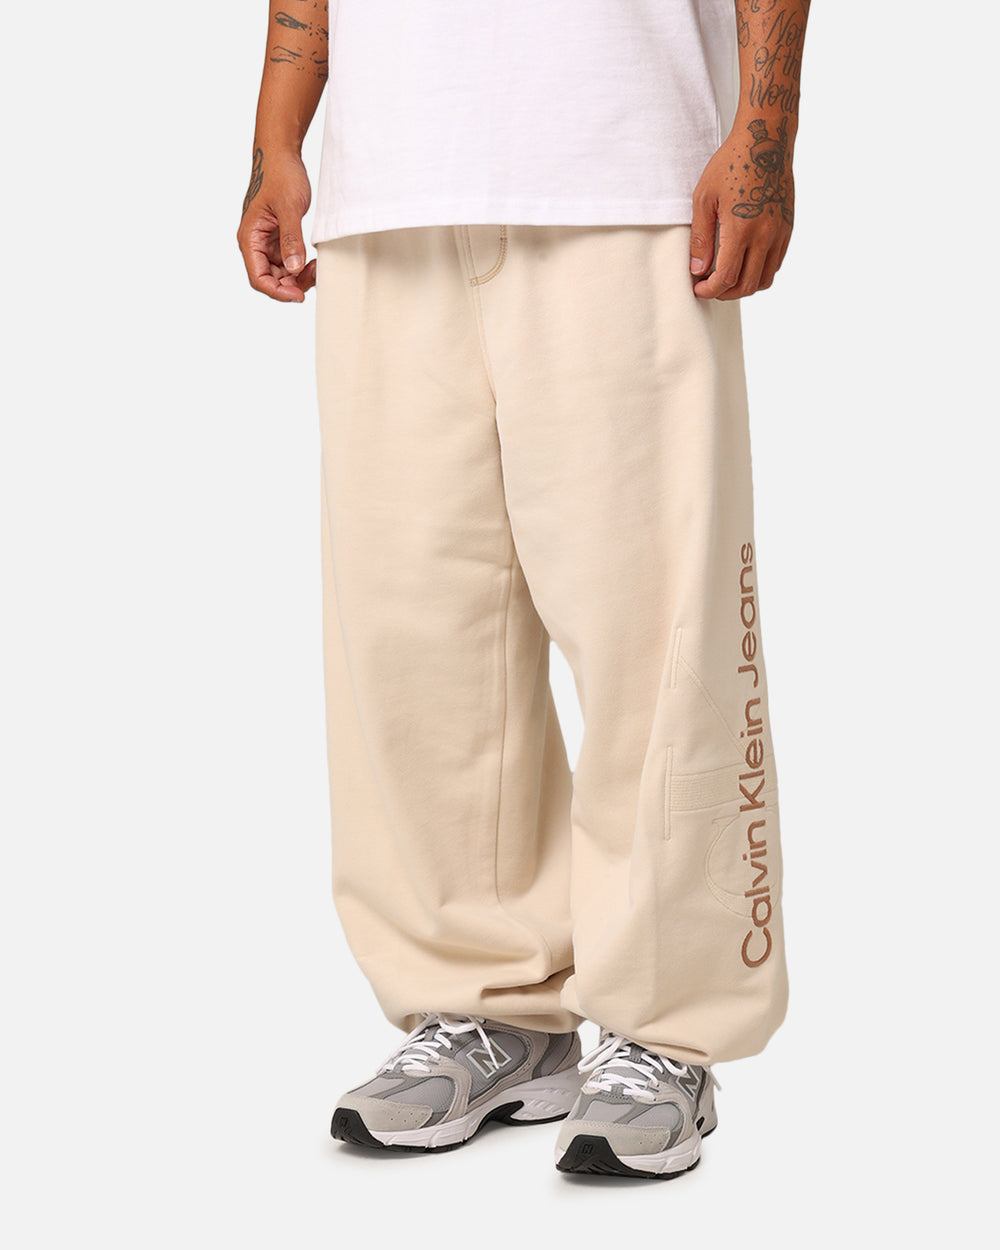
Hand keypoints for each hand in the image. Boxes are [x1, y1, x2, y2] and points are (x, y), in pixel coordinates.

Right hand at [236, 147, 315, 302]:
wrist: (282, 154)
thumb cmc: (280, 175)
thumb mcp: (288, 208)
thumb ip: (291, 239)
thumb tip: (293, 269)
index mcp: (249, 238)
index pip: (258, 278)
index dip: (277, 292)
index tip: (298, 295)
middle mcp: (255, 244)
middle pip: (271, 279)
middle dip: (292, 285)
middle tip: (315, 275)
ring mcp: (268, 242)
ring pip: (281, 274)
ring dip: (298, 277)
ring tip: (317, 267)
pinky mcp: (279, 238)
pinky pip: (289, 262)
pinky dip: (301, 266)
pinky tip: (314, 261)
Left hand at [689, 114, 795, 299]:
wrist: (767, 140)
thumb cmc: (732, 163)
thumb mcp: (704, 198)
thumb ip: (701, 237)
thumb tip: (698, 269)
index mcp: (741, 229)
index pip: (727, 278)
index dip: (710, 290)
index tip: (698, 288)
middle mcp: (765, 235)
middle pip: (747, 285)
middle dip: (725, 293)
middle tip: (710, 287)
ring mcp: (780, 232)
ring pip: (765, 279)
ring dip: (744, 286)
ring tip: (727, 278)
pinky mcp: (788, 227)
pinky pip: (776, 263)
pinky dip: (760, 272)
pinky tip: (745, 263)